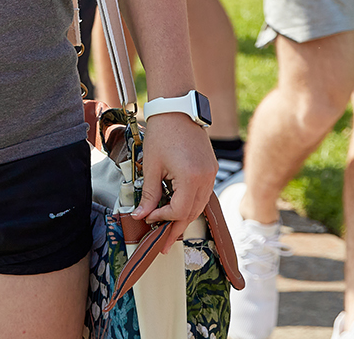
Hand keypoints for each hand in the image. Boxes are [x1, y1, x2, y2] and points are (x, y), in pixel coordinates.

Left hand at [132, 113, 215, 250]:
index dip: (162, 219)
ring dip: (184, 217)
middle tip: (163, 245)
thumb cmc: (163, 132)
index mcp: (192, 178)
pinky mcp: (211, 168)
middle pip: (192, 212)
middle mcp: (206, 177)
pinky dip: (191, 203)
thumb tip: (141, 215)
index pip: (179, 211)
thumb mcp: (152, 166)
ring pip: (200, 205)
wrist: (177, 107)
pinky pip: (203, 193)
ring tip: (169, 230)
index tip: (148, 218)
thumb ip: (149, 194)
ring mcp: (211, 173)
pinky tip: (179, 209)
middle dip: (175, 228)